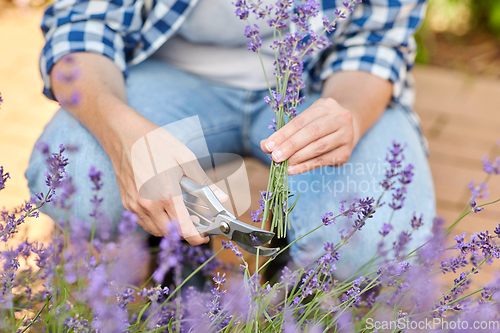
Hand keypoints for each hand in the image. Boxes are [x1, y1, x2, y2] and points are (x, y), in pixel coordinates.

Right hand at [105, 107, 226, 244]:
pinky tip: (163, 208)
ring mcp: (134, 205)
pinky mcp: (126, 203)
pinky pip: (143, 221)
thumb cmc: (155, 143)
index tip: (205, 237)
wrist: (123, 133)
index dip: (197, 237)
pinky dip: (155, 221)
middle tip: (195, 224)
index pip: (184, 229)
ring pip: (155, 230)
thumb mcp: (185, 159)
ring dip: (170, 228)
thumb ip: (204, 183)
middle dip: (185, 232)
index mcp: (165, 194)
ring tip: (180, 214)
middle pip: (170, 234)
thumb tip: (222, 199)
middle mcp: (148, 204)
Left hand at [260, 98, 355, 174]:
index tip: (268, 146)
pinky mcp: (346, 151)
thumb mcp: (305, 122)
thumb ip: (286, 133)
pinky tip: (293, 170)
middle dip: (290, 146)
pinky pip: (324, 160)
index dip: (283, 134)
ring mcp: (346, 134)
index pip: (301, 121)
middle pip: (311, 132)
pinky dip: (306, 166)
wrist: (348, 128)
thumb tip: (265, 146)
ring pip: (319, 146)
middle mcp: (339, 117)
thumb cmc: (319, 125)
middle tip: (275, 157)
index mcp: (325, 105)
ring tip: (283, 165)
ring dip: (298, 157)